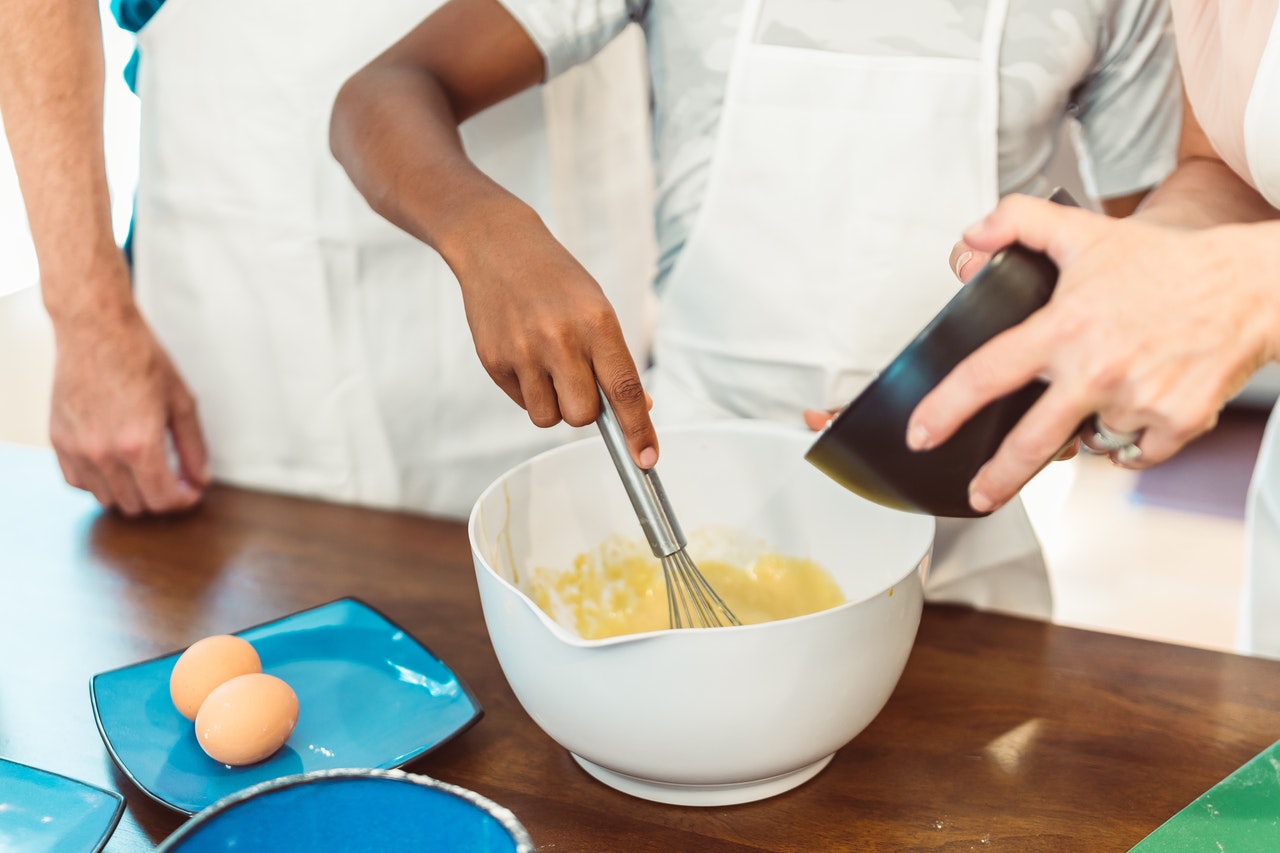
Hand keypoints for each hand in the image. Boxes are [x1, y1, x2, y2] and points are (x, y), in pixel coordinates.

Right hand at [48, 293, 208, 515]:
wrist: (96, 329)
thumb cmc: (139, 357)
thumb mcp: (181, 401)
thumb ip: (193, 446)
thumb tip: (200, 479)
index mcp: (139, 444)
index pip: (162, 500)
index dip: (183, 501)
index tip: (191, 491)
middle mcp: (103, 453)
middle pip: (136, 504)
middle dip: (160, 497)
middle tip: (174, 479)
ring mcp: (76, 448)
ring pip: (106, 498)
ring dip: (130, 493)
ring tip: (146, 471)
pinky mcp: (58, 440)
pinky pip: (77, 482)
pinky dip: (99, 482)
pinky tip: (116, 465)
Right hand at [448, 201, 657, 467]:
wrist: (496, 246)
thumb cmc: (557, 281)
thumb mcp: (597, 308)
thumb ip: (615, 360)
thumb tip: (640, 409)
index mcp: (596, 322)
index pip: (624, 389)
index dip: (638, 429)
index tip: (648, 458)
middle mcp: (559, 339)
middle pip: (582, 416)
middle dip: (584, 411)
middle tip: (577, 381)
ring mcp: (523, 352)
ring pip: (549, 418)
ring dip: (554, 405)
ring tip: (548, 366)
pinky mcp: (494, 361)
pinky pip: (522, 403)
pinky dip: (530, 391)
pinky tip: (525, 354)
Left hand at [907, 195, 1276, 512]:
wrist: (1248, 285)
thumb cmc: (1167, 265)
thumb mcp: (1084, 232)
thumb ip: (1017, 222)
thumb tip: (971, 238)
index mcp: (1064, 329)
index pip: (985, 374)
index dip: (944, 409)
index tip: (921, 435)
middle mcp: (1097, 371)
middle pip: (1029, 444)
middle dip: (997, 478)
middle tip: (980, 493)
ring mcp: (1137, 402)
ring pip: (1087, 443)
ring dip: (1081, 435)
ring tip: (1098, 399)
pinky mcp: (1176, 423)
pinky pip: (1133, 453)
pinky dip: (1127, 442)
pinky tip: (1132, 411)